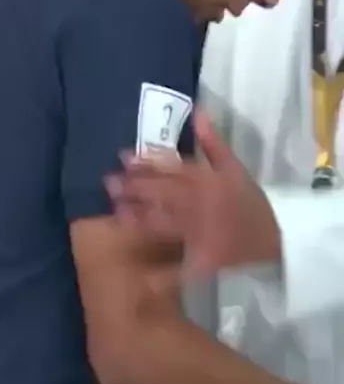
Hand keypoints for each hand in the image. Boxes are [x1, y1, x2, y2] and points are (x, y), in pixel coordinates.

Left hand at [107, 111, 280, 276]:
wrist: (276, 239)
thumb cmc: (249, 199)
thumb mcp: (234, 166)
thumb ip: (212, 140)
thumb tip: (197, 110)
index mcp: (208, 179)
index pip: (172, 167)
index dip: (146, 161)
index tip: (123, 157)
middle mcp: (201, 203)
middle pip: (162, 193)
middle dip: (134, 187)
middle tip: (108, 181)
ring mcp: (201, 232)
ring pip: (165, 222)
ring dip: (139, 216)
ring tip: (116, 210)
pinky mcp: (204, 259)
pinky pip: (180, 264)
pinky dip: (162, 272)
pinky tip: (141, 273)